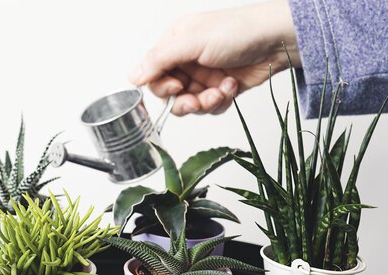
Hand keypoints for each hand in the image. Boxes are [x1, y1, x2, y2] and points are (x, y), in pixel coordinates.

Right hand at [129, 1, 300, 115]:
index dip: (162, 86)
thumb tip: (132, 77)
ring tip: (220, 90)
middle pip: (170, 94)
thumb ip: (159, 60)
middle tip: (197, 98)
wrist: (277, 40)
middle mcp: (187, 61)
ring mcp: (204, 76)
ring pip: (190, 104)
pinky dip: (220, 102)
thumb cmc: (238, 31)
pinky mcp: (220, 89)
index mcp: (175, 44)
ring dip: (205, 102)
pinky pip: (210, 108)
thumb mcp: (191, 42)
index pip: (154, 74)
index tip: (176, 86)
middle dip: (184, 100)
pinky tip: (231, 86)